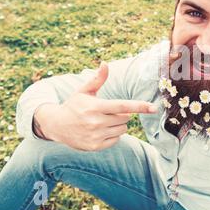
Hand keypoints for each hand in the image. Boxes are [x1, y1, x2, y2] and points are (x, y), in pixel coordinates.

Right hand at [34, 61, 157, 150]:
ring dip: (117, 124)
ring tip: (101, 121)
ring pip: (122, 129)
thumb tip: (105, 63)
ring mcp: (95, 136)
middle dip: (121, 114)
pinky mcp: (95, 146)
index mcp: (95, 106)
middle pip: (125, 118)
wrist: (56, 125)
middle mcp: (96, 122)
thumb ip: (97, 79)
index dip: (139, 106)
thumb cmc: (74, 105)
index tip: (153, 108)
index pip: (122, 106)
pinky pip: (116, 139)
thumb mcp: (84, 91)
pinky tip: (99, 131)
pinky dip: (112, 135)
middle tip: (107, 112)